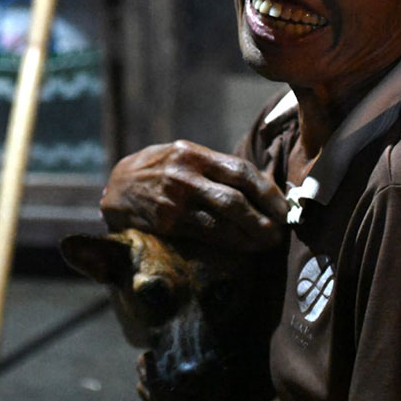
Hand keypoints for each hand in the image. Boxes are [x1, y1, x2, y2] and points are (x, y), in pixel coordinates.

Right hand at [101, 140, 287, 250]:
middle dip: (264, 217)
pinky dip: (230, 242)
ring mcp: (174, 200)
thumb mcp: (182, 158)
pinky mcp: (166, 222)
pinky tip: (244, 247)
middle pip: (236, 198)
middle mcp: (185, 174)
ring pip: (224, 220)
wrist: (116, 187)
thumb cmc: (158, 171)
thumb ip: (214, 169)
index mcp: (193, 153)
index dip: (268, 191)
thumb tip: (261, 186)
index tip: (284, 207)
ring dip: (251, 234)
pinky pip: (206, 234)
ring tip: (268, 242)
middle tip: (280, 229)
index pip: (240, 170)